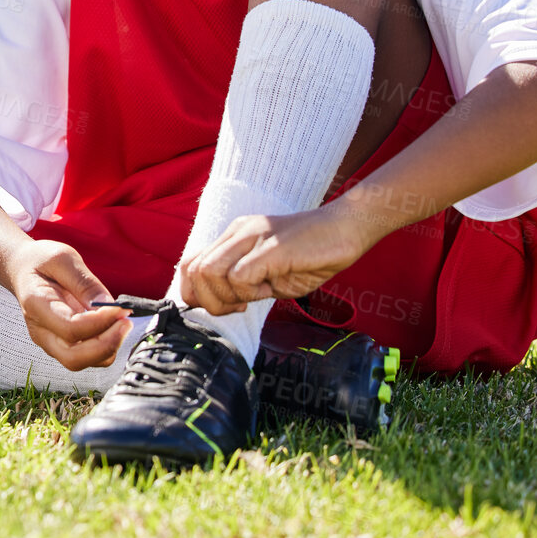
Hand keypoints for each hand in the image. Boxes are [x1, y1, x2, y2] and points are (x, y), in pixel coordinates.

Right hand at [5, 240, 129, 370]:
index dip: (100, 323)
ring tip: (122, 322)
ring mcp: (49, 342)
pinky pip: (86, 357)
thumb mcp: (63, 258)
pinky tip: (113, 327)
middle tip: (125, 322)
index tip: (120, 308)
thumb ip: (85, 282)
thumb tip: (109, 306)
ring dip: (108, 348)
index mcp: (37, 305)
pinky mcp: (61, 344)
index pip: (70, 329)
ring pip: (82, 362)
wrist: (23, 269)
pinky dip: (105, 348)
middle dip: (106, 345)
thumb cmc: (42, 260)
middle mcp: (40, 331)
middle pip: (73, 358)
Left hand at [177, 205, 375, 314]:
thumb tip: (217, 304)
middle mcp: (237, 232)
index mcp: (234, 237)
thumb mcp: (269, 273)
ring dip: (229, 297)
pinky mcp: (271, 247)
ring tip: (255, 297)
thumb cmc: (312, 255)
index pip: (190, 264)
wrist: (346, 229)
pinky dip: (250, 293)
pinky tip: (269, 290)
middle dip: (211, 301)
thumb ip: (242, 283)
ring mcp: (252, 236)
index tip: (225, 307)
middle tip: (239, 308)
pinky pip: (240, 276)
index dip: (196, 293)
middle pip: (194, 270)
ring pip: (210, 272)